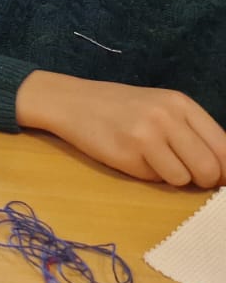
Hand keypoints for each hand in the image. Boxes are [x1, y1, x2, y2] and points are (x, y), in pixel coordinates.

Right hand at [17, 70, 225, 186]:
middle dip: (202, 180)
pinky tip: (133, 158)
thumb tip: (224, 172)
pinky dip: (150, 177)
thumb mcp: (161, 108)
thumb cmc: (120, 108)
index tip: (217, 177)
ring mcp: (147, 134)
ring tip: (154, 161)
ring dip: (174, 178)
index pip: (225, 148)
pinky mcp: (128, 153)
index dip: (225, 170)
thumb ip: (193, 133)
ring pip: (185, 179)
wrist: (71, 102)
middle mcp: (168, 116)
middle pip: (210, 168)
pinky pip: (157, 180)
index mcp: (181, 104)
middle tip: (184, 172)